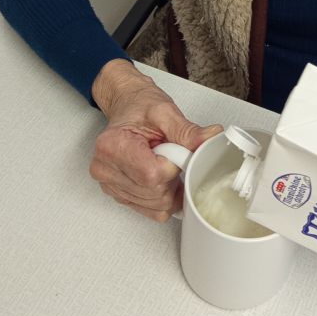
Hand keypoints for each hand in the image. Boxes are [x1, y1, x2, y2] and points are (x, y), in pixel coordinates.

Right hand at [89, 59, 222, 220]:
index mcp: (113, 146)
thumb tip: (211, 138)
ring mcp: (110, 184)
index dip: (174, 167)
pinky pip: (151, 210)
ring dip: (170, 188)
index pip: (152, 175)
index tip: (178, 151)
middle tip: (172, 153)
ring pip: (156, 206)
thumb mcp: (166, 112)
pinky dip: (164, 196)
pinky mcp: (118, 195)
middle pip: (155, 194)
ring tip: (164, 161)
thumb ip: (188, 131)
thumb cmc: (140, 106)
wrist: (127, 105)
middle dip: (174, 177)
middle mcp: (105, 169)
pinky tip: (162, 176)